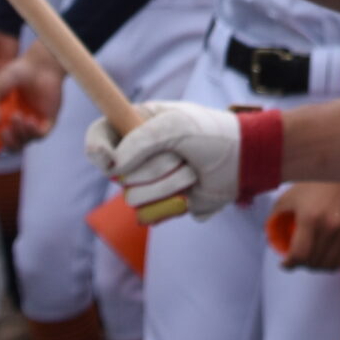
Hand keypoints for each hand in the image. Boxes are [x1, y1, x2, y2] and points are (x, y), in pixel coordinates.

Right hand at [0, 42, 61, 142]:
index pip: (0, 137)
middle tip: (3, 131)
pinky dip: (31, 132)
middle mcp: (21, 123)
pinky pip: (39, 136)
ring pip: (24, 142)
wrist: (39, 65)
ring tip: (16, 116)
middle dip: (7, 142)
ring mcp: (34, 123)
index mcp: (6, 118)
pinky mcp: (48, 120)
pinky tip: (29, 119)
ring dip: (18, 133)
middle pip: (12, 146)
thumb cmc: (16, 74)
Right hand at [88, 100, 244, 221]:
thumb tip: (114, 166)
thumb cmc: (211, 133)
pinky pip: (148, 215)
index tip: (108, 158)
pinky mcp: (160, 204)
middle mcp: (136, 154)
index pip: (98, 136)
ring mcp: (147, 181)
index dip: (96, 149)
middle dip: (154, 167)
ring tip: (190, 170)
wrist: (243, 161)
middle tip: (181, 154)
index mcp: (135, 125)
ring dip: (168, 184)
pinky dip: (172, 204)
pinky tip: (190, 191)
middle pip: (118, 174)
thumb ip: (141, 140)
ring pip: (134, 197)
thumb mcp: (176, 126)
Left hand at [274, 182, 339, 271]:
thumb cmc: (314, 183)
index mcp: (310, 218)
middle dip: (301, 265)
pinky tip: (326, 259)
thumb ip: (276, 216)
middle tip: (297, 259)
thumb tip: (270, 236)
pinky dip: (332, 264)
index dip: (289, 264)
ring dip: (317, 267)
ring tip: (311, 260)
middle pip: (313, 262)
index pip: (299, 255)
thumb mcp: (290, 197)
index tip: (285, 263)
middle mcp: (329, 227)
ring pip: (329, 265)